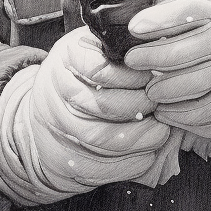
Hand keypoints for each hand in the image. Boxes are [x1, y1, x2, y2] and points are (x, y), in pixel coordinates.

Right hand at [0, 27, 173, 203]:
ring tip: (161, 132)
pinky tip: (147, 157)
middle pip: (101, 105)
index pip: (100, 69)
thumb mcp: (99, 43)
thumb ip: (123, 44)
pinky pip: (92, 166)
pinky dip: (124, 165)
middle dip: (139, 107)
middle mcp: (55, 90)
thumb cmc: (88, 66)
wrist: (48, 103)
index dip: (132, 77)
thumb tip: (162, 44)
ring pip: (98, 137)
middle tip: (161, 105)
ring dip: (137, 138)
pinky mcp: (58, 156)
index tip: (154, 77)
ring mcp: (53, 124)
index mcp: (67, 56)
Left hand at [126, 0, 210, 139]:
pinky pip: (199, 117)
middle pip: (179, 55)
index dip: (157, 20)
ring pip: (187, 88)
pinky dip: (176, 115)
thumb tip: (138, 26)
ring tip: (151, 88)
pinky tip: (165, 108)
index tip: (134, 28)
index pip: (187, 12)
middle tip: (133, 60)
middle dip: (148, 58)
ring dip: (160, 90)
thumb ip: (179, 13)